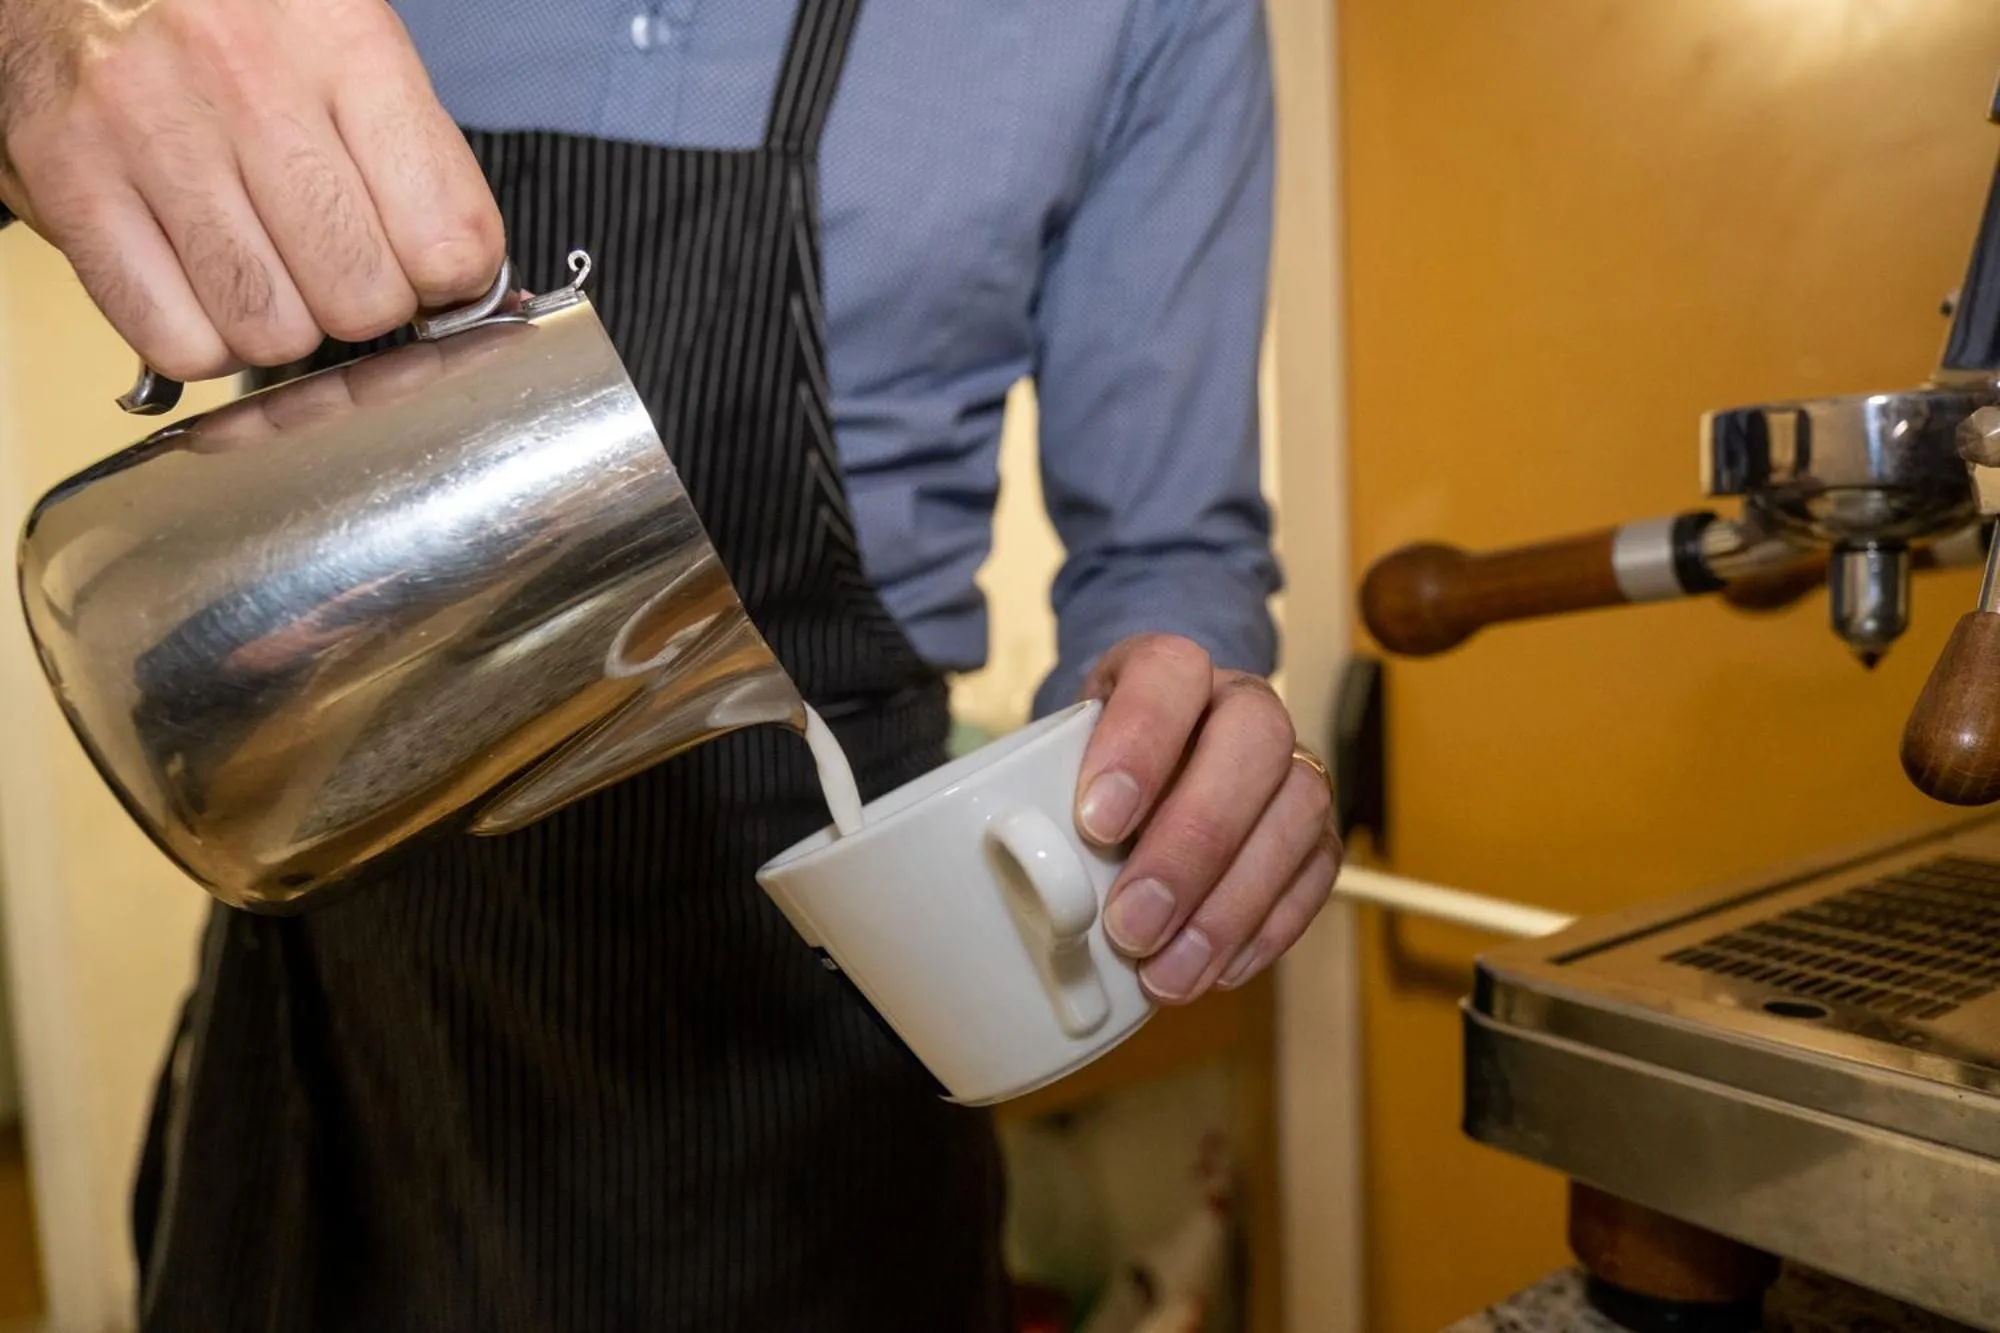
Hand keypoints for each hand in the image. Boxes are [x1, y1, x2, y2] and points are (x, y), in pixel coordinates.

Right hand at [0, 0, 503, 380]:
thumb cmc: (232, 20)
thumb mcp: (347, 46)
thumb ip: (415, 158)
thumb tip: (461, 278)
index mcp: (341, 39)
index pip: (446, 237)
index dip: (449, 281)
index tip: (429, 271)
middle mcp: (245, 79)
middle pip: (360, 297)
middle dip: (365, 306)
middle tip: (340, 266)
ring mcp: (148, 131)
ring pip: (271, 331)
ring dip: (282, 326)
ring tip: (266, 268)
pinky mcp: (68, 180)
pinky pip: (176, 339)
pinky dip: (202, 340)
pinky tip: (204, 287)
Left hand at [1074, 634, 1339, 1003]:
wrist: (1140, 781)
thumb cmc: (1087, 774)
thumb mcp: (1051, 766)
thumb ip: (1041, 801)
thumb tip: (1026, 875)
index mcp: (1167, 670)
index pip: (1171, 671)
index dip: (1140, 740)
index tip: (1096, 822)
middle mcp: (1243, 705)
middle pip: (1254, 740)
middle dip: (1192, 841)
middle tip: (1131, 924)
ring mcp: (1292, 767)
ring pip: (1297, 812)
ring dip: (1229, 904)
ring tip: (1165, 973)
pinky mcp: (1317, 834)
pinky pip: (1316, 876)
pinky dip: (1264, 930)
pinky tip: (1212, 971)